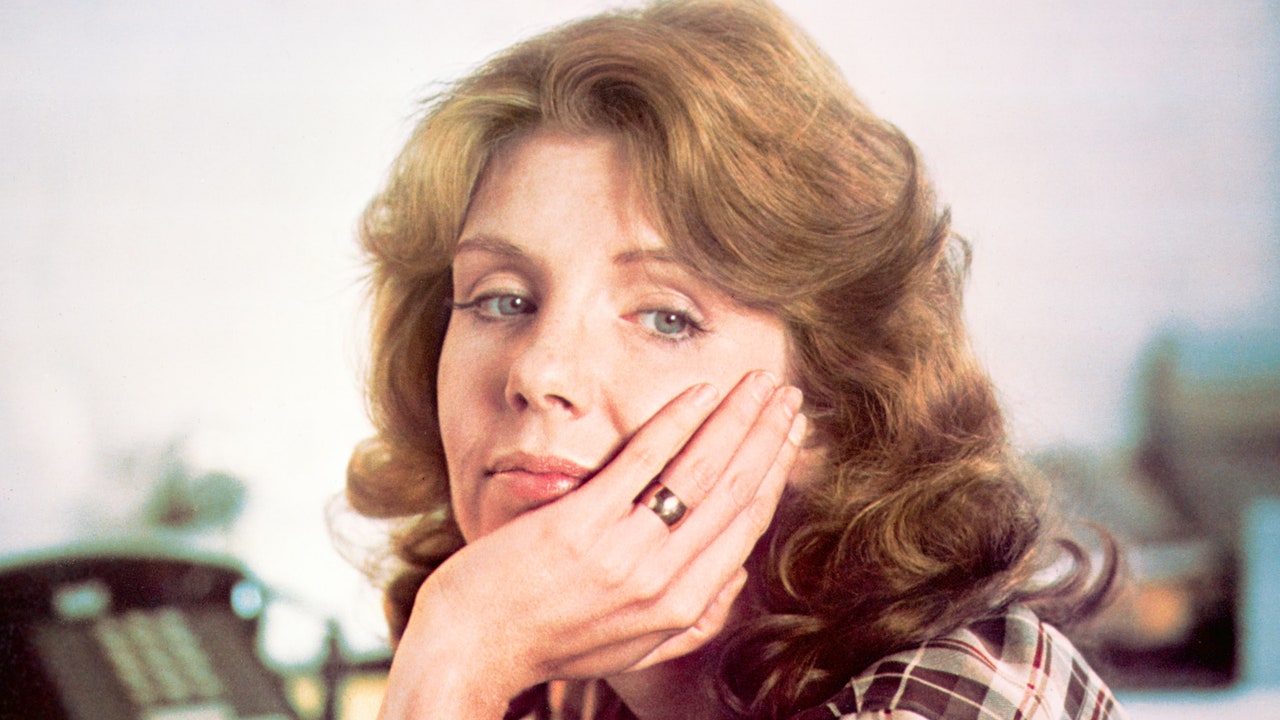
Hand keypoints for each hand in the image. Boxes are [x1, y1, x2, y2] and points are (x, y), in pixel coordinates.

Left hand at [378, 371, 805, 718]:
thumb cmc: (552, 643)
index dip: (775, 472)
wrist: (475, 647)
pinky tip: (701, 392)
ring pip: (702, 471)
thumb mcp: (636, 648)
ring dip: (739, 418)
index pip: (746, 524)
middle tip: (788, 394)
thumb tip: (735, 576)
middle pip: (736, 491)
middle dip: (769, 435)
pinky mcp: (582, 523)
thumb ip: (694, 619)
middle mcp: (664, 579)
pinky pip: (644, 461)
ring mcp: (625, 551)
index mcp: (684, 607)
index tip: (790, 435)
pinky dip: (679, 422)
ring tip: (760, 383)